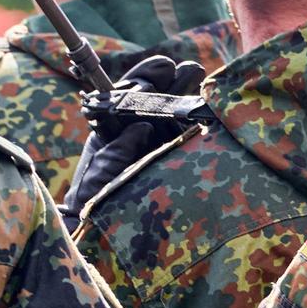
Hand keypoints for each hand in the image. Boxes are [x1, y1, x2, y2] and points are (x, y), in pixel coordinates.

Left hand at [60, 56, 208, 229]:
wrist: (107, 240)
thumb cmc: (95, 209)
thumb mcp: (100, 179)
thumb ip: (116, 152)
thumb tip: (140, 127)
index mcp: (111, 132)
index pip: (128, 96)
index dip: (146, 78)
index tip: (163, 66)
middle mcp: (135, 136)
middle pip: (153, 101)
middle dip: (170, 84)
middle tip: (188, 70)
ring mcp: (157, 149)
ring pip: (172, 116)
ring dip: (187, 96)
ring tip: (202, 79)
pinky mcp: (176, 164)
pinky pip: (187, 140)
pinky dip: (199, 124)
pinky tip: (211, 110)